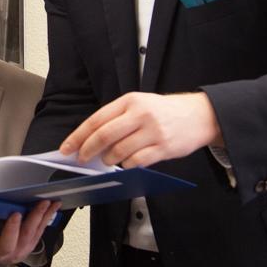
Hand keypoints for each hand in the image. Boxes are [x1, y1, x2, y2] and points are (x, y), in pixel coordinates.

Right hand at [0, 200, 60, 264]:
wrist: (1, 249)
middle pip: (7, 242)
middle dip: (13, 229)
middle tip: (15, 214)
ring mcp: (18, 248)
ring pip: (29, 235)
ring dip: (36, 218)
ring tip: (41, 203)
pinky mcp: (32, 243)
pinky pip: (42, 230)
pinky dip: (48, 216)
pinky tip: (52, 205)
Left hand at [60, 91, 221, 167]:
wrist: (199, 115)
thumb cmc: (164, 111)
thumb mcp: (140, 104)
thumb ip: (117, 119)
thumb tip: (90, 141)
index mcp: (129, 101)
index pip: (96, 120)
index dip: (78, 136)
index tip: (66, 148)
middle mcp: (140, 114)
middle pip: (104, 136)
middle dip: (88, 151)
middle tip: (82, 160)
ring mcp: (152, 131)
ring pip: (119, 151)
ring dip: (109, 160)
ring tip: (108, 161)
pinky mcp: (163, 147)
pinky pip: (137, 161)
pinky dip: (127, 165)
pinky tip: (127, 163)